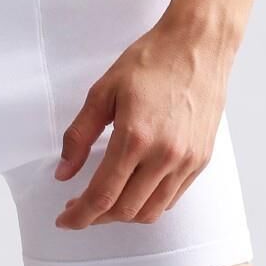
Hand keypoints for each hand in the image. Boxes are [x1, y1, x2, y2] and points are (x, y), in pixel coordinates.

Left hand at [53, 15, 231, 229]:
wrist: (198, 45)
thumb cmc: (151, 61)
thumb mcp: (103, 91)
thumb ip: (79, 135)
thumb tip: (64, 172)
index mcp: (135, 138)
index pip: (103, 196)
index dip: (80, 215)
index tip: (65, 220)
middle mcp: (165, 156)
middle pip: (126, 211)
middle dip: (97, 218)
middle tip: (79, 209)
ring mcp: (187, 161)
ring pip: (151, 212)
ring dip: (124, 215)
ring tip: (105, 202)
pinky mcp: (201, 159)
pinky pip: (172, 197)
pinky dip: (149, 202)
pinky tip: (135, 189)